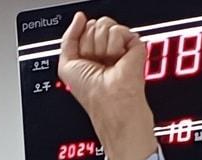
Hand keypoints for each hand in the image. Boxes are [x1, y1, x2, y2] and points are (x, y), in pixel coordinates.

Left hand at [58, 12, 156, 159]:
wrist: (110, 100)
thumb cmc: (90, 91)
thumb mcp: (66, 65)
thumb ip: (69, 39)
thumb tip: (79, 17)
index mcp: (91, 52)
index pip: (84, 29)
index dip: (81, 42)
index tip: (86, 61)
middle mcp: (106, 47)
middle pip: (93, 25)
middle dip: (90, 45)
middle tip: (97, 64)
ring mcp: (120, 45)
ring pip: (104, 25)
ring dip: (101, 48)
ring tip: (107, 64)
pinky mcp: (134, 44)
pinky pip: (118, 30)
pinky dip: (114, 47)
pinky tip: (118, 60)